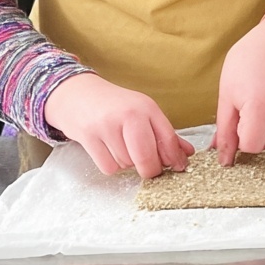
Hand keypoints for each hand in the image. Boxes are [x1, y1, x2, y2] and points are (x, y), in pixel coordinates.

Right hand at [44, 73, 193, 178]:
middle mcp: (129, 115)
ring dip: (128, 164)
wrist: (78, 94)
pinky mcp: (88, 137)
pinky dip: (111, 165)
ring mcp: (107, 126)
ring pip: (127, 164)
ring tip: (122, 148)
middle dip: (150, 169)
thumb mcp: (143, 112)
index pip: (168, 138)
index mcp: (147, 107)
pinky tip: (108, 151)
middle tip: (149, 169)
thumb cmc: (115, 106)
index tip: (178, 167)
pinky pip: (109, 167)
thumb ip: (165, 134)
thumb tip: (186, 153)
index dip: (175, 158)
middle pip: (147, 157)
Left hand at [211, 11, 264, 164]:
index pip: (251, 146)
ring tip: (262, 102)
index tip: (237, 122)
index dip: (240, 137)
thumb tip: (223, 158)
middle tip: (248, 108)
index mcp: (259, 107)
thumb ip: (225, 129)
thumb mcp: (227, 91)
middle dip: (253, 133)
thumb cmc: (250, 58)